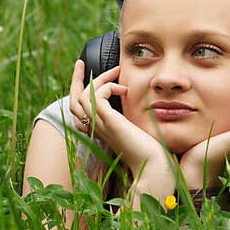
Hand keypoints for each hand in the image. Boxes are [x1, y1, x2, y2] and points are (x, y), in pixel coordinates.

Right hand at [69, 59, 172, 177]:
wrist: (155, 166)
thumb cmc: (152, 152)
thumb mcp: (135, 129)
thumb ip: (128, 117)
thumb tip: (132, 98)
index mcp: (100, 131)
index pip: (78, 109)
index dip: (77, 90)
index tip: (83, 70)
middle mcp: (96, 129)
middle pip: (74, 101)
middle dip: (76, 79)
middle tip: (82, 63)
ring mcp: (100, 126)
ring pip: (82, 97)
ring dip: (99, 79)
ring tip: (117, 72)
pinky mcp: (109, 123)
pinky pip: (95, 97)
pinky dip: (107, 87)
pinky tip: (124, 89)